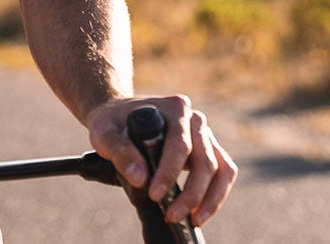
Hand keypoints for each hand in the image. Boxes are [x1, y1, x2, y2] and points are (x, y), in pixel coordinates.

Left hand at [88, 94, 236, 227]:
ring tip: (193, 221)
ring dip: (210, 198)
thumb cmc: (114, 124)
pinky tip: (199, 213)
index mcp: (174, 108)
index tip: (154, 195)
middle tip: (171, 216)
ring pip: (221, 168)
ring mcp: (205, 135)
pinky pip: (224, 173)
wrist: (122, 117)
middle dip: (191, 193)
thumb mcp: (105, 133)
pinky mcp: (209, 150)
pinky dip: (216, 195)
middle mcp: (194, 119)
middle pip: (205, 159)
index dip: (170, 172)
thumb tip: (140, 178)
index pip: (180, 144)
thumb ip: (120, 152)